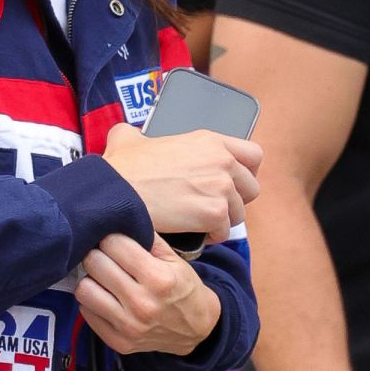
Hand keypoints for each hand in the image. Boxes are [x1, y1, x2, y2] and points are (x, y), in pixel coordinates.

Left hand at [77, 234, 221, 356]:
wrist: (198, 330)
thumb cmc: (184, 289)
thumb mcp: (175, 259)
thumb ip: (148, 239)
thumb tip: (119, 220)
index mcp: (158, 278)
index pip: (113, 244)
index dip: (112, 239)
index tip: (115, 242)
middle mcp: (142, 304)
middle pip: (95, 264)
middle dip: (99, 255)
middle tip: (105, 256)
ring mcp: (128, 326)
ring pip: (84, 289)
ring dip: (91, 278)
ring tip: (102, 276)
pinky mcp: (118, 341)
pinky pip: (86, 311)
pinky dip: (92, 300)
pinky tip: (105, 296)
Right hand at [102, 123, 261, 238]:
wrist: (116, 193)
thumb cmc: (120, 169)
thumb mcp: (128, 138)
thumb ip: (135, 133)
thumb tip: (126, 135)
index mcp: (209, 141)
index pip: (253, 155)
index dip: (246, 172)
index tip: (233, 183)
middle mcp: (222, 161)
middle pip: (251, 188)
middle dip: (235, 201)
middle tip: (212, 207)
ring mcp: (221, 187)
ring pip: (239, 214)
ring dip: (221, 221)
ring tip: (200, 224)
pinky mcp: (214, 213)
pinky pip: (224, 232)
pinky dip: (210, 237)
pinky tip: (195, 234)